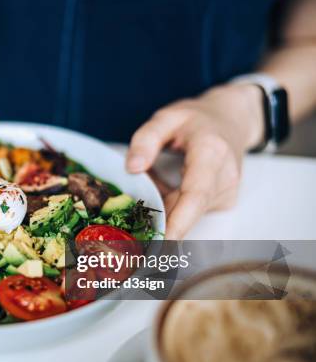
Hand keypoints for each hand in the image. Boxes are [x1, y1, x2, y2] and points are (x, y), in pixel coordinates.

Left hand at [125, 84, 264, 238]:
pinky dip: (171, 206)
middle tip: (130, 232)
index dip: (178, 223)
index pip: (195, 195)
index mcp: (211, 153)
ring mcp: (227, 193)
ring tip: (152, 184)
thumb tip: (132, 169)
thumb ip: (146, 139)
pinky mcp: (223, 202)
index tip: (161, 243)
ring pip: (186, 214)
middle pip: (188, 211)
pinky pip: (189, 212)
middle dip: (159, 221)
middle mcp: (225, 178)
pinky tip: (164, 190)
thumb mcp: (166, 118)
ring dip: (162, 208)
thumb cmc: (196, 119)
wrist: (231, 120)